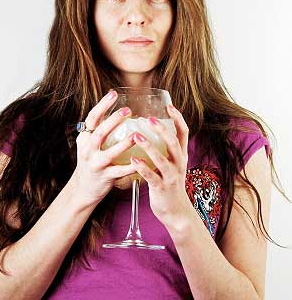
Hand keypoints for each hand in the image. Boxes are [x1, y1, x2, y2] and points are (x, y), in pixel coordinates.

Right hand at [71, 91, 136, 206]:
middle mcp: (88, 150)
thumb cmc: (92, 162)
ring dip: (123, 144)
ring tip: (136, 135)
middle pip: (99, 133)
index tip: (114, 94)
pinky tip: (141, 161)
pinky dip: (130, 167)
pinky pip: (119, 171)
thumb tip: (116, 109)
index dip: (102, 105)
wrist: (83, 189)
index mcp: (85, 138)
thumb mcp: (89, 144)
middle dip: (113, 121)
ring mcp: (96, 164)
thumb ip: (98, 129)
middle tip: (128, 110)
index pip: (92, 118)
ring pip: (109, 153)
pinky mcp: (104, 177)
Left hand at [130, 105, 191, 228]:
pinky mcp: (162, 188)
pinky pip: (152, 177)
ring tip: (136, 137)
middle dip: (162, 130)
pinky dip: (142, 168)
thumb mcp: (172, 163)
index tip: (169, 106)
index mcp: (180, 155)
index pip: (183, 132)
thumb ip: (164, 149)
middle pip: (173, 142)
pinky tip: (133, 160)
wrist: (176, 211)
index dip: (178, 118)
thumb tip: (150, 129)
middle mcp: (178, 163)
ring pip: (162, 159)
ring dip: (149, 147)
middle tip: (149, 119)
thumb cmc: (169, 182)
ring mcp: (171, 176)